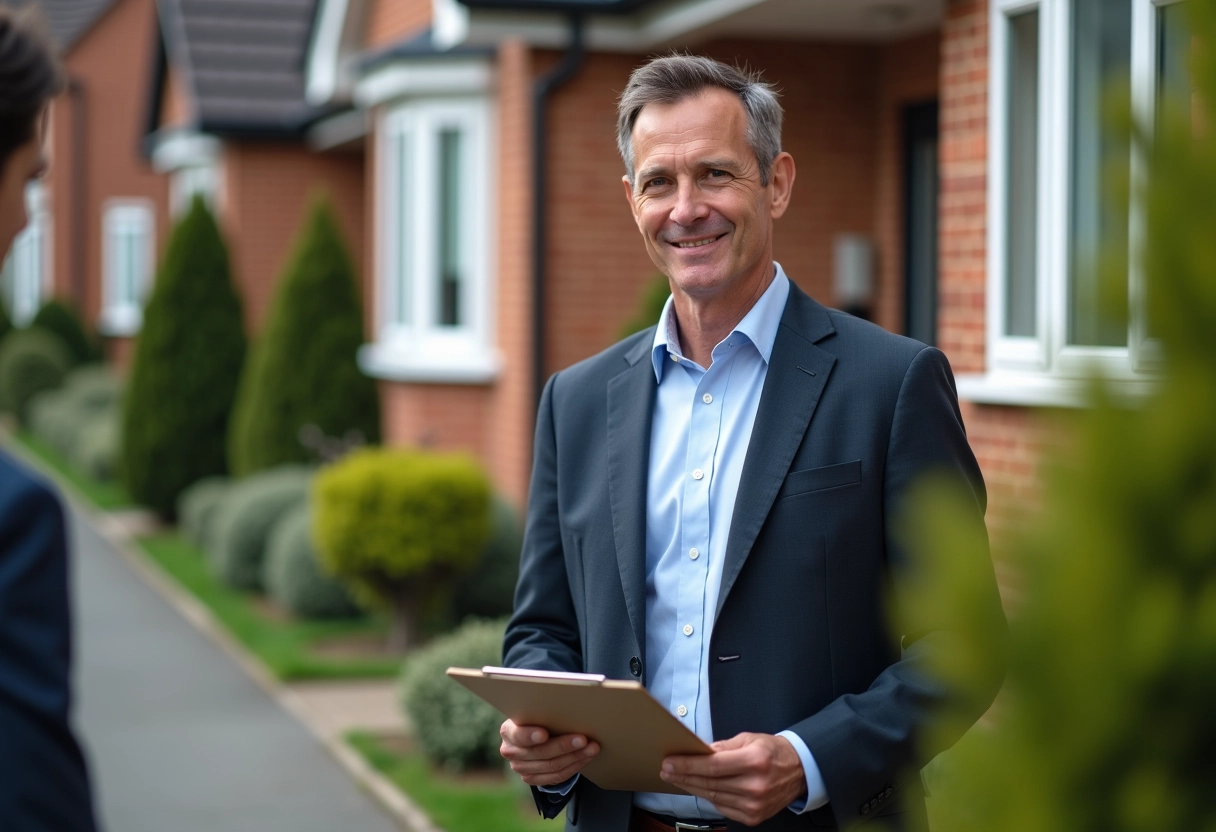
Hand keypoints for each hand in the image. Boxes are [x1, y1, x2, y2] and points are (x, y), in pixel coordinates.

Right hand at [499, 719, 600, 786]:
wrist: (531, 734)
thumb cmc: (537, 717)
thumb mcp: (534, 711)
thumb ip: (543, 711)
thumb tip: (566, 703)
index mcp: (508, 731)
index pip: (518, 735)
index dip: (531, 735)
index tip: (544, 733)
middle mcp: (511, 751)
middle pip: (540, 752)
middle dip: (564, 746)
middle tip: (583, 739)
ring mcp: (520, 768)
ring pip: (552, 766)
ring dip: (575, 757)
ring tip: (592, 748)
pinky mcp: (532, 779)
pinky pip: (556, 777)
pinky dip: (574, 767)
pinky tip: (586, 758)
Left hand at [660, 732, 806, 825]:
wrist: (800, 771)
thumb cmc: (773, 752)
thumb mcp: (749, 739)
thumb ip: (723, 747)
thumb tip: (699, 752)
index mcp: (754, 761)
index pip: (712, 766)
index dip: (687, 765)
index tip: (669, 762)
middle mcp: (755, 785)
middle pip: (710, 783)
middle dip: (684, 776)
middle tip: (666, 770)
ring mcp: (755, 805)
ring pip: (713, 797)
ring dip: (692, 788)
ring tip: (677, 778)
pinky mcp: (754, 817)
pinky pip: (723, 807)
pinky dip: (709, 798)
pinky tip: (698, 789)